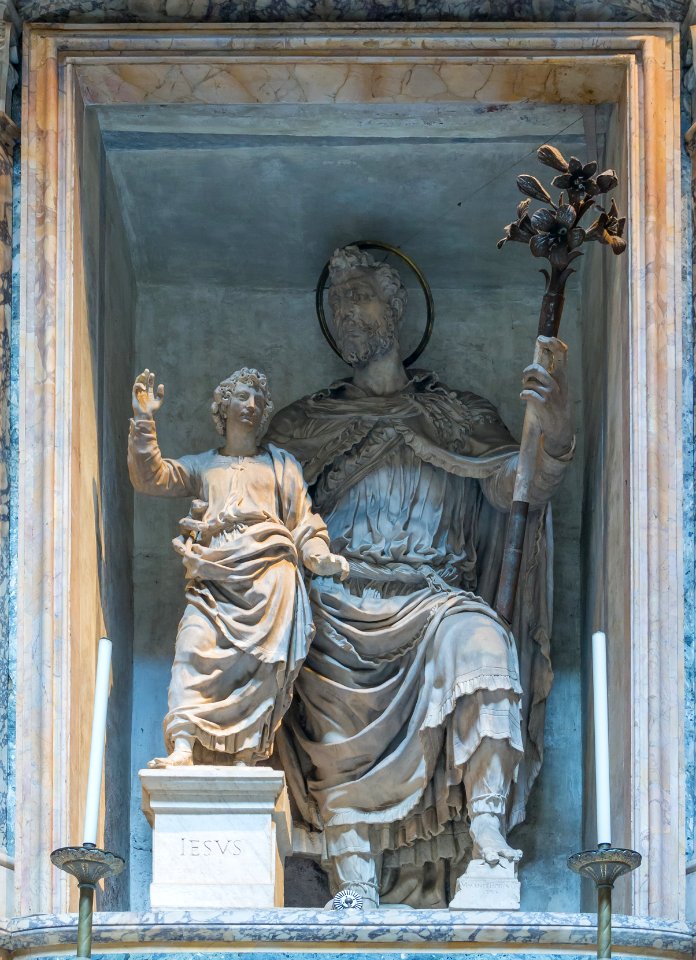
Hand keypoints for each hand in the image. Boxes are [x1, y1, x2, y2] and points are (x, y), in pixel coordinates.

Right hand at [132, 368, 164, 419]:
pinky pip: (135, 387)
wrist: (145, 415)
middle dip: (144, 376)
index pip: (149, 384)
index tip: (152, 374)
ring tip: (143, 374)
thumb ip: (161, 393)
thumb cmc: (152, 410)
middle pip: (143, 382)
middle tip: (146, 370)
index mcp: (149, 394)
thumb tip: (161, 384)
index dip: (150, 379)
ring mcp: (138, 394)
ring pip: (138, 383)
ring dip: (140, 378)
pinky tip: (144, 387)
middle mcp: (143, 393)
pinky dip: (139, 385)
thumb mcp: (159, 401)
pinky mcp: (134, 395)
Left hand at [304, 551, 349, 579]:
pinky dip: (345, 573)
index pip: (330, 555)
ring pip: (345, 563)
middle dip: (343, 563)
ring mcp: (338, 562)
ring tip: (344, 574)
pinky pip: (346, 569)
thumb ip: (314, 560)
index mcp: (327, 557)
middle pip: (341, 558)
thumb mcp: (315, 563)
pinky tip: (341, 579)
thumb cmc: (317, 564)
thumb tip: (311, 556)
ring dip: (346, 568)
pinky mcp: (340, 567)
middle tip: (344, 569)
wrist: (321, 567)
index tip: (332, 561)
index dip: (332, 557)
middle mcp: (335, 558)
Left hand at [520, 337, 572, 457]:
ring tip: (526, 389)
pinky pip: (527, 393)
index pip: (562, 354)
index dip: (552, 343)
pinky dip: (523, 394)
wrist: (560, 427)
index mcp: (562, 376)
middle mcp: (558, 383)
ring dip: (525, 385)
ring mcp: (551, 393)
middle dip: (528, 370)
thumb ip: (551, 374)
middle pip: (539, 368)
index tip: (542, 338)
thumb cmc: (556, 404)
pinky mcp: (543, 403)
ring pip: (531, 382)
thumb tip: (537, 362)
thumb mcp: (559, 387)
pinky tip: (524, 397)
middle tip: (525, 376)